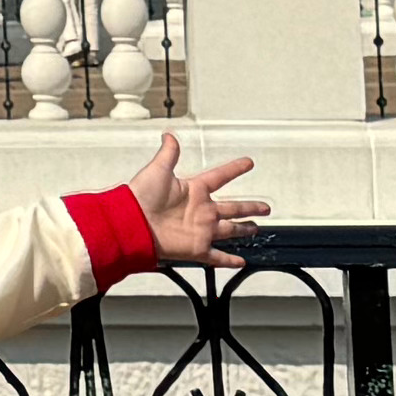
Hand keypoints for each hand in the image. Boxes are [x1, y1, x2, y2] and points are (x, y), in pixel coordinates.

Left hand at [123, 133, 264, 273]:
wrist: (131, 224)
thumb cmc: (140, 197)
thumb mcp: (157, 170)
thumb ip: (168, 153)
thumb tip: (169, 135)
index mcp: (194, 190)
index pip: (220, 177)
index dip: (234, 169)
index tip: (248, 163)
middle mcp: (201, 211)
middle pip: (233, 208)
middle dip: (249, 207)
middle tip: (265, 208)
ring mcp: (201, 230)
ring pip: (230, 230)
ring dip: (244, 229)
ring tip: (256, 229)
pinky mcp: (197, 248)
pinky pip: (217, 256)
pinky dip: (229, 260)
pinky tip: (240, 261)